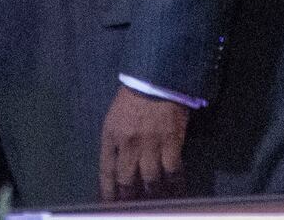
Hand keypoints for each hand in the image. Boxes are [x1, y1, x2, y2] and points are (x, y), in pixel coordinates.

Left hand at [99, 86, 188, 200]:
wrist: (157, 78)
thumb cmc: (133, 97)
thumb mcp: (114, 117)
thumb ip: (114, 142)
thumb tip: (117, 167)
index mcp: (111, 135)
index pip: (106, 171)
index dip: (108, 192)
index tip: (110, 206)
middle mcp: (128, 144)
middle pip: (126, 181)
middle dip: (129, 199)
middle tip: (133, 210)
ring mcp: (150, 145)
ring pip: (149, 181)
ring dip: (152, 195)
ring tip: (155, 205)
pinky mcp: (171, 143)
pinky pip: (173, 172)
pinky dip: (175, 185)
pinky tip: (177, 192)